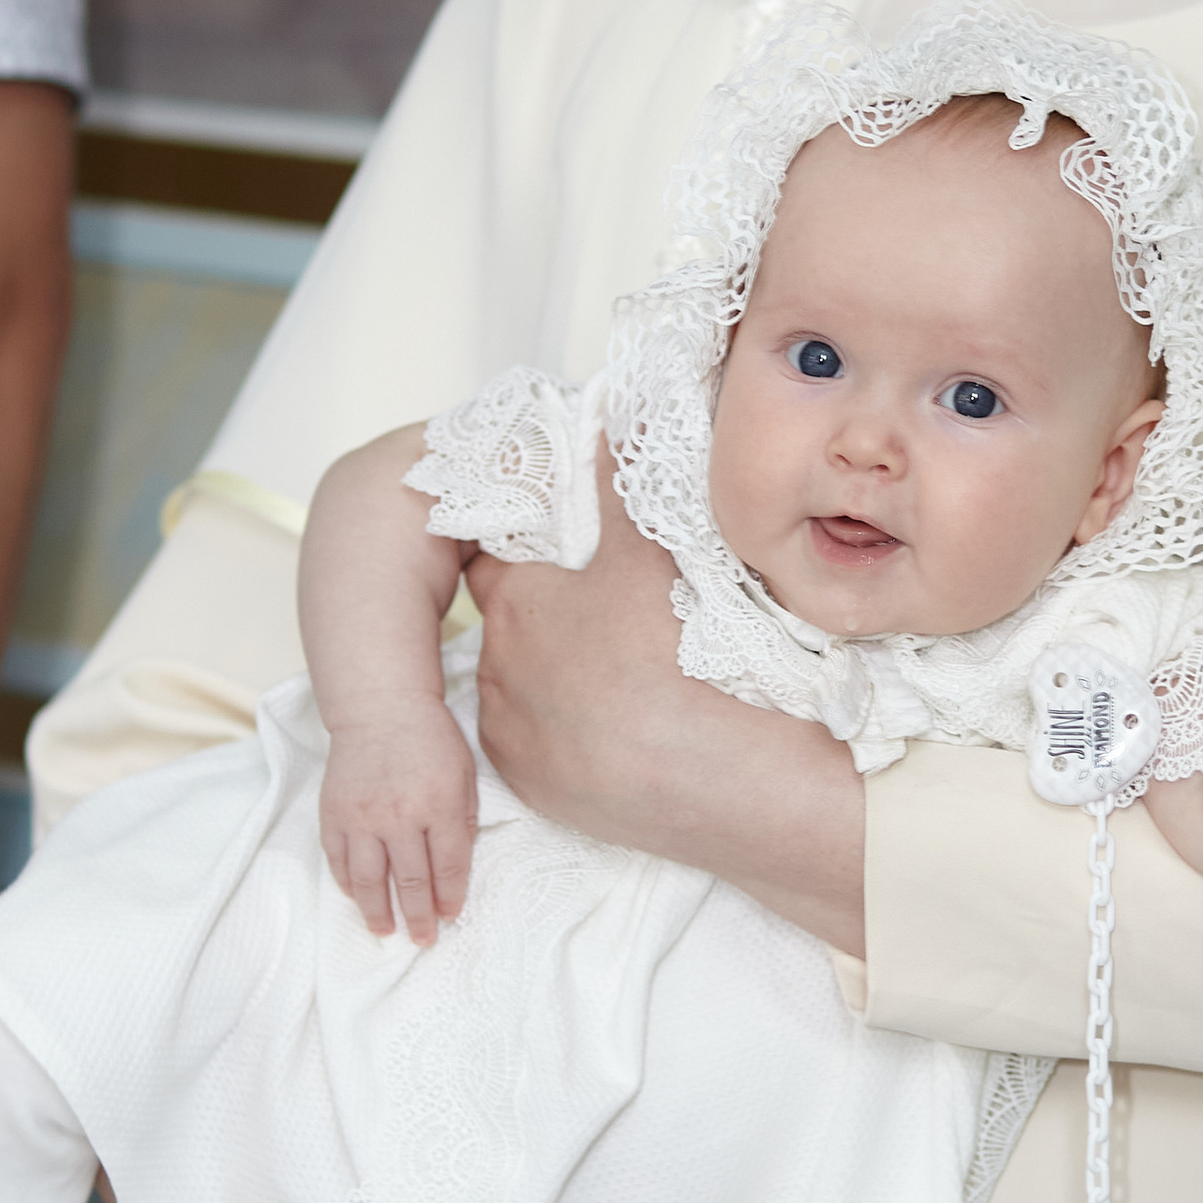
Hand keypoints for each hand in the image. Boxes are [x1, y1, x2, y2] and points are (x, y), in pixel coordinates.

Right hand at [320, 698, 478, 943]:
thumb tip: (456, 869)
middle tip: (424, 939)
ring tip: (385, 931)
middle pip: (411, 881)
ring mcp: (362, 817)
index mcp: (439, 805)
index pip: (449, 866)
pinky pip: (340, 860)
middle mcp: (400, 816)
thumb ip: (463, 819)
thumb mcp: (464, 773)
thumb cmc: (430, 738)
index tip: (450, 916)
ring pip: (370, 880)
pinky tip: (358, 898)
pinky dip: (348, 884)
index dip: (450, 897)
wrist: (380, 706)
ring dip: (378, 912)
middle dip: (419, 917)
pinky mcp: (334, 814)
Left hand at [465, 468, 689, 846]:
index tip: (562, 556)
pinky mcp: (535, 787)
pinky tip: (615, 726)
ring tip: (619, 678)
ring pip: (523, 691)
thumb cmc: (672, 654)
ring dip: (554, 682)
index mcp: (514, 606)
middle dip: (547, 622)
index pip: (493, 563)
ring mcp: (512, 734)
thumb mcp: (647, 552)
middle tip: (605, 619)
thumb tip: (614, 414)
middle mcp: (496, 669)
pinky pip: (539, 749)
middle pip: (511, 630)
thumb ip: (620, 482)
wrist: (709, 775)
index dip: (528, 555)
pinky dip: (565, 736)